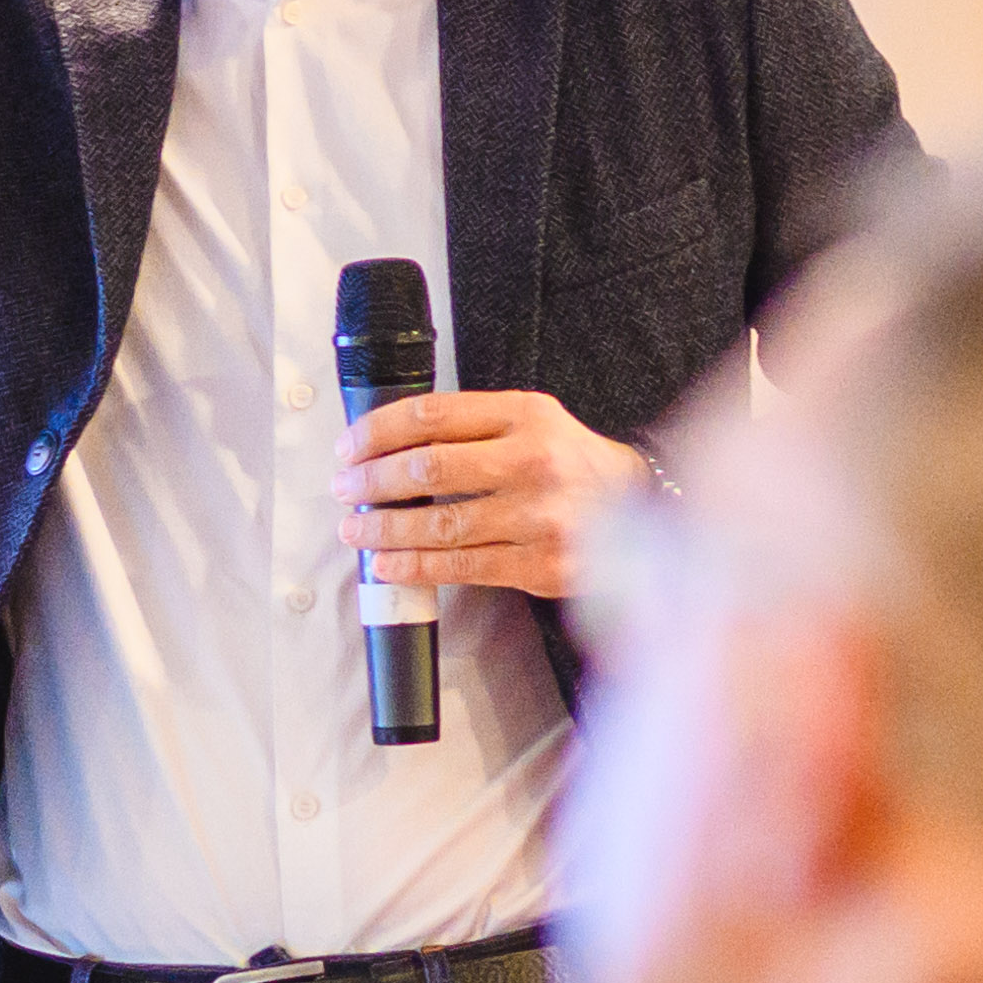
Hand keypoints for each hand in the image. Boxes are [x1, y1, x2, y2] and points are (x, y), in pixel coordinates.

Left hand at [333, 392, 651, 598]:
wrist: (637, 508)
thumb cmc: (569, 463)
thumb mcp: (531, 421)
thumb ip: (473, 426)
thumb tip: (388, 446)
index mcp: (525, 415)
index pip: (432, 416)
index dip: (378, 431)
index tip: (349, 447)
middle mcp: (533, 461)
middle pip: (429, 469)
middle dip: (372, 480)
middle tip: (344, 487)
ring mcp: (538, 516)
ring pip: (439, 525)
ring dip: (383, 529)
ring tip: (354, 528)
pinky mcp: (540, 563)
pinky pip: (461, 567)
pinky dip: (414, 567)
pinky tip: (386, 564)